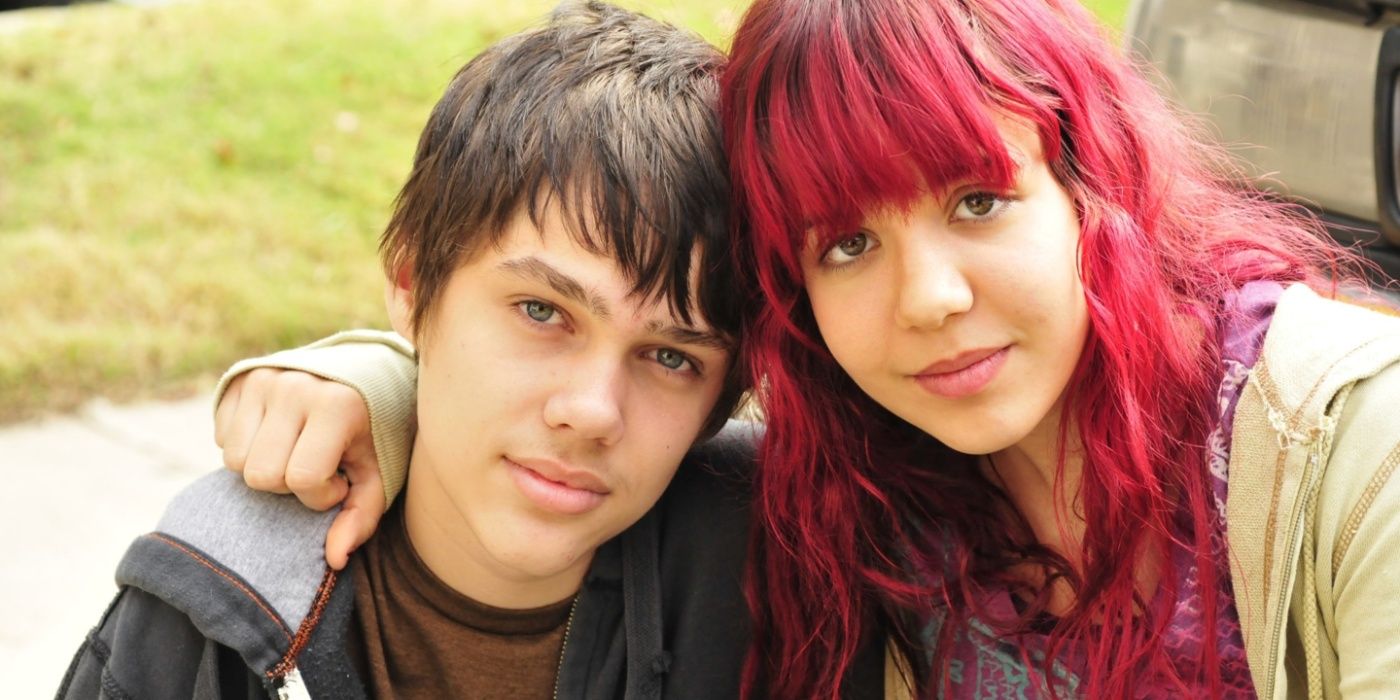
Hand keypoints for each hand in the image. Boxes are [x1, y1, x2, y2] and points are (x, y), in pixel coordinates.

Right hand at [214, 368, 384, 568]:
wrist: (362, 374)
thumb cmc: (373, 433)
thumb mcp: (378, 474)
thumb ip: (361, 517)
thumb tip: (335, 560)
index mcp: (336, 405)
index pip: (302, 478)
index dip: (321, 495)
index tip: (340, 481)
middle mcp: (295, 386)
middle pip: (260, 475)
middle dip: (287, 485)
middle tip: (314, 469)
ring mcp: (263, 379)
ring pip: (234, 460)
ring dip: (264, 468)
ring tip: (296, 453)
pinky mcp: (240, 380)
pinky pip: (222, 439)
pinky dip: (247, 447)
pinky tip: (277, 437)